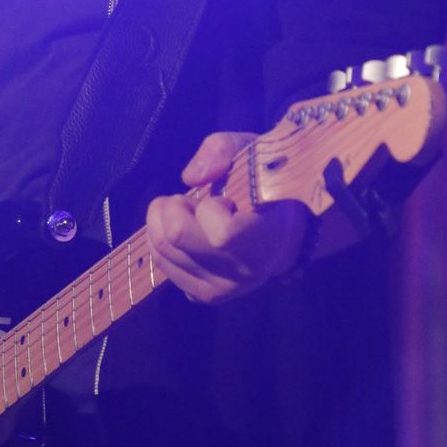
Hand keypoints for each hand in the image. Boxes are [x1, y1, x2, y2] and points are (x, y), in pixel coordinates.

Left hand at [145, 131, 309, 303]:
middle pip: (175, 237)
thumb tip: (190, 178)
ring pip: (161, 251)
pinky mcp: (202, 296)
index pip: (220, 234)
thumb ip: (222, 150)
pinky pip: (162, 265)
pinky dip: (164, 241)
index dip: (211, 206)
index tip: (226, 200)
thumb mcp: (253, 151)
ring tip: (191, 215)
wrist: (286, 233)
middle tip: (195, 201)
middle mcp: (241, 274)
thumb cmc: (268, 187)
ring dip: (165, 222)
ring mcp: (220, 290)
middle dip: (175, 207)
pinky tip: (188, 234)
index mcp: (264, 241)